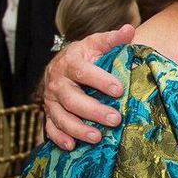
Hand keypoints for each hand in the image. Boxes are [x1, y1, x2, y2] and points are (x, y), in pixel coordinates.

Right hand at [43, 25, 134, 149]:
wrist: (63, 64)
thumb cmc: (86, 55)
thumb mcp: (98, 43)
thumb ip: (113, 39)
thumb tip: (128, 30)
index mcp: (70, 62)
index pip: (84, 72)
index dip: (100, 81)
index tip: (119, 90)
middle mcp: (57, 82)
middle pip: (72, 99)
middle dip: (93, 111)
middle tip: (115, 119)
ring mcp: (51, 100)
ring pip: (61, 116)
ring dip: (78, 129)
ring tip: (97, 138)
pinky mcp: (49, 113)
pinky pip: (51, 128)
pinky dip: (59, 138)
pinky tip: (72, 147)